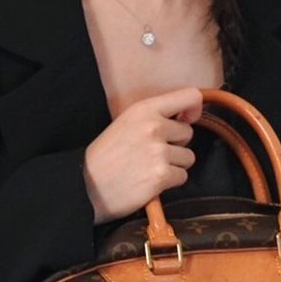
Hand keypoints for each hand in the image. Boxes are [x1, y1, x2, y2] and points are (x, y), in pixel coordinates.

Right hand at [83, 86, 203, 223]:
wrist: (86, 185)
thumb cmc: (107, 155)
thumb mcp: (127, 122)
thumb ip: (156, 115)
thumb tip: (191, 115)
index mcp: (144, 109)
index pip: (189, 96)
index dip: (194, 109)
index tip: (187, 119)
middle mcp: (153, 127)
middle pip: (188, 133)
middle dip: (175, 144)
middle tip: (151, 153)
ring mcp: (158, 152)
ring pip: (188, 157)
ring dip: (173, 165)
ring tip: (149, 167)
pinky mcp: (161, 175)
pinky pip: (182, 176)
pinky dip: (169, 181)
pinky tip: (149, 180)